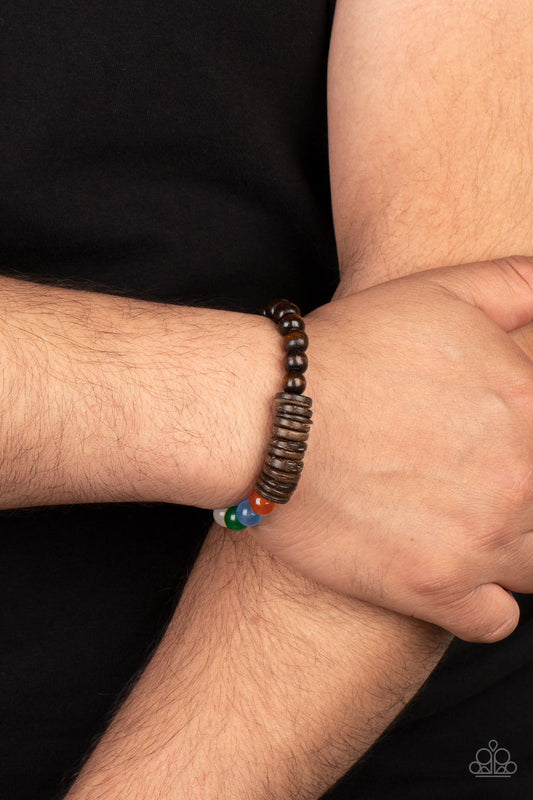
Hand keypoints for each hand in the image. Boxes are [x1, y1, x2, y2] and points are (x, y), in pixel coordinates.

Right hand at [252, 257, 532, 641]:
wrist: (269, 415)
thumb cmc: (349, 350)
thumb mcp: (442, 292)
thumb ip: (518, 285)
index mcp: (530, 407)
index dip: (525, 437)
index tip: (502, 444)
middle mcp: (522, 479)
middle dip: (522, 490)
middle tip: (478, 479)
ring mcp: (481, 541)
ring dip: (514, 546)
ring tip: (470, 522)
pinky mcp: (433, 589)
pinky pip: (497, 620)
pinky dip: (483, 602)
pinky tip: (454, 569)